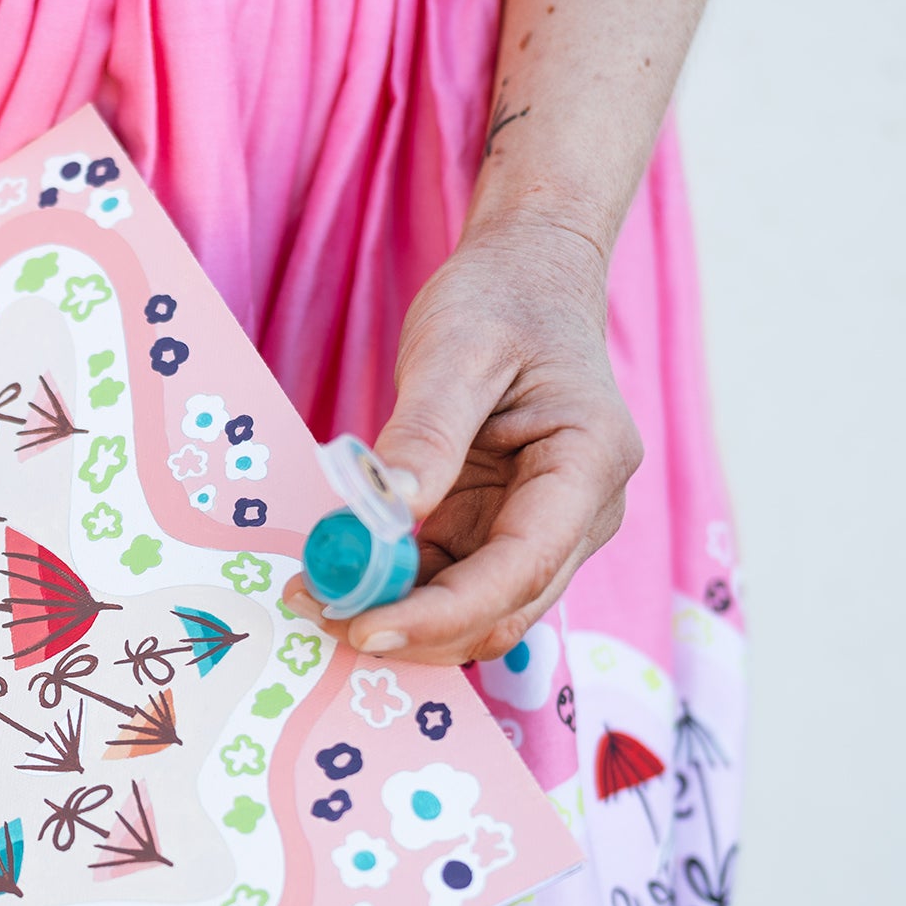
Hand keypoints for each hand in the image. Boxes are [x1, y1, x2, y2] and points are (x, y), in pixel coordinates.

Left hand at [283, 215, 642, 664]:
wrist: (526, 277)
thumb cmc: (502, 302)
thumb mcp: (454, 350)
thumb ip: (424, 432)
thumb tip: (386, 512)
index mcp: (588, 464)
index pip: (521, 568)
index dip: (444, 613)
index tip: (365, 625)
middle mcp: (579, 513)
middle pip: (502, 609)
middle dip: (414, 628)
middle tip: (318, 610)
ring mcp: (542, 529)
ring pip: (475, 611)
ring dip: (401, 618)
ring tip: (317, 591)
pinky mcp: (498, 531)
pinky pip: (450, 584)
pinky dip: (399, 592)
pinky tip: (342, 573)